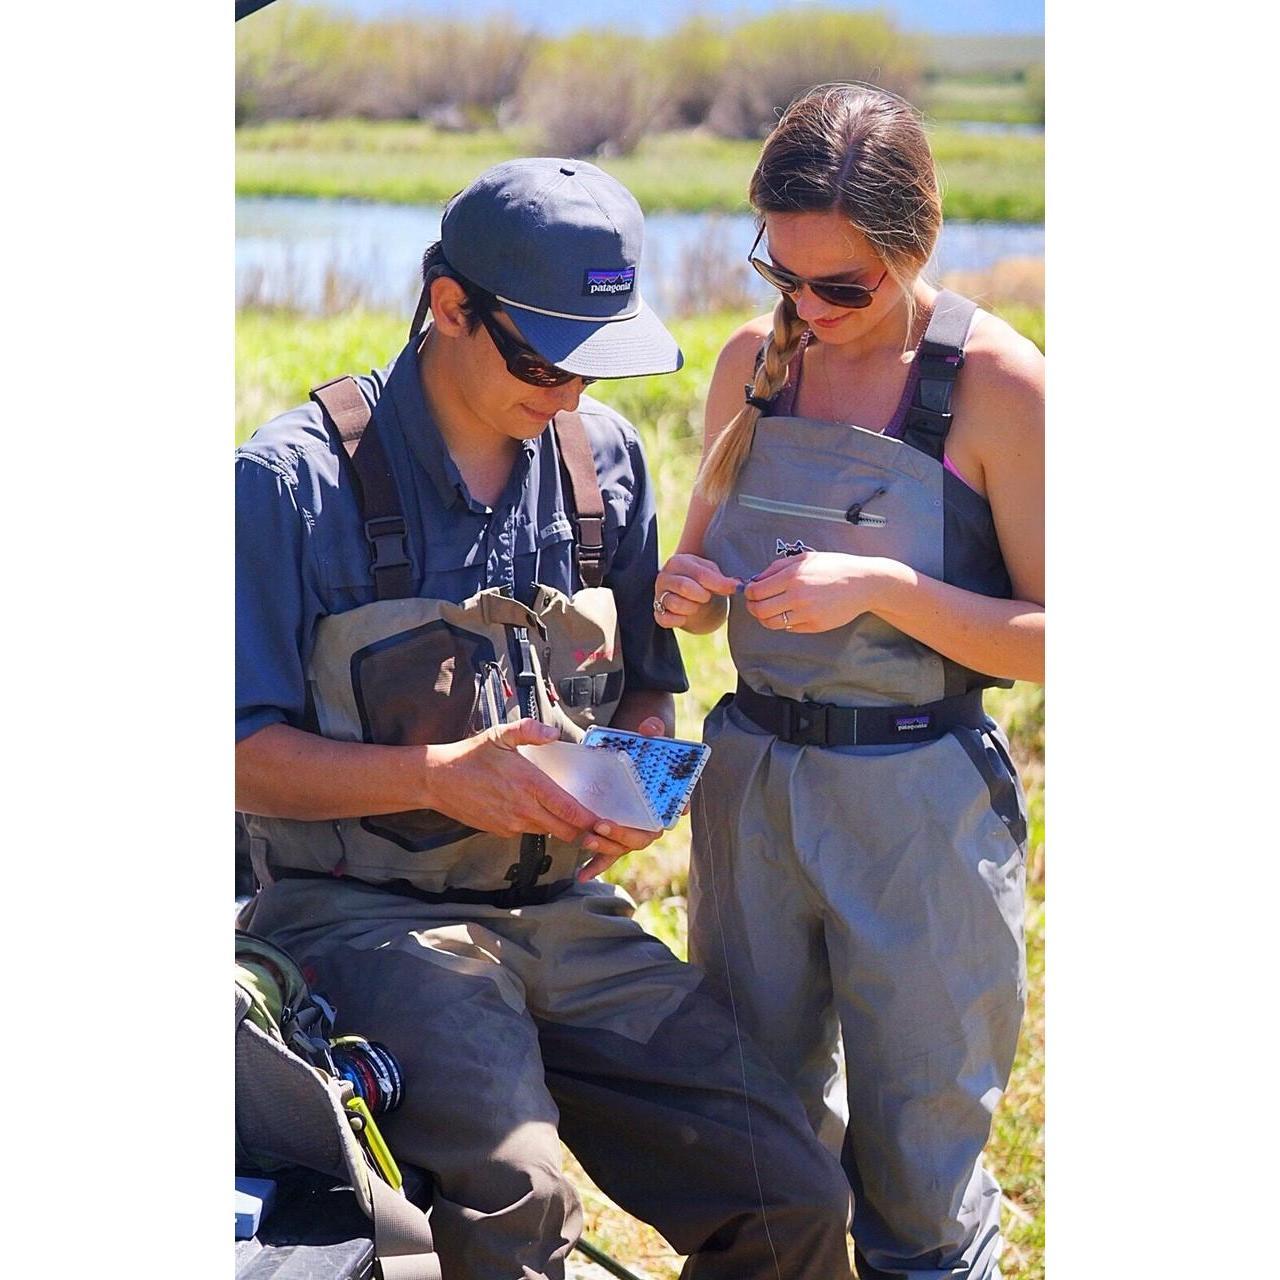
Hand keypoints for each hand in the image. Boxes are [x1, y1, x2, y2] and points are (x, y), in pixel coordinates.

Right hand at [424, 719, 600, 841]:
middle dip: (586, 834)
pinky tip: (538, 813)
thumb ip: (529, 730)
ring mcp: (512, 824)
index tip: (608, 825)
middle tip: (603, 832)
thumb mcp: (500, 734)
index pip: (569, 810)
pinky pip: (528, 832)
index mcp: (529, 784)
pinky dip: (538, 825)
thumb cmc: (471, 756)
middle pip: (565, 830)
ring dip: (563, 829)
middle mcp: (523, 809)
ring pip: (548, 832)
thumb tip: (553, 733)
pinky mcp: (502, 832)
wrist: (437, 780)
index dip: (591, 821)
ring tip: (576, 821)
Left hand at [577, 715, 665, 881]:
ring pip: (626, 846)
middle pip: (646, 834)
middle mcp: (654, 818)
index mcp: (667, 797)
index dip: (675, 812)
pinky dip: (596, 864)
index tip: (667, 814)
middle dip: (625, 834)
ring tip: (588, 840)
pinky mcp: (617, 836)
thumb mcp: (648, 735)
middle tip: (603, 825)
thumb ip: (652, 729)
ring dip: (607, 847)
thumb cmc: (642, 749)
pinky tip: (582, 874)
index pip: (677, 807)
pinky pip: (609, 854)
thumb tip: (650, 727)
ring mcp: (635, 829)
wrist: (629, 756)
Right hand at [653, 553, 739, 629]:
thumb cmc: (702, 583)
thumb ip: (722, 580)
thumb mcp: (712, 575)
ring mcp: (658, 595)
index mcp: (678, 562)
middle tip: (707, 597)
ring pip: (675, 603)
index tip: (733, 589)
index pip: (700, 574)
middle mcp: (664, 577)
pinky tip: (686, 616)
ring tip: (696, 605)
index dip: (719, 584)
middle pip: (685, 587)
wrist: (691, 599)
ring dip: (692, 608)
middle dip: (702, 595)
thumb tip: (736, 586)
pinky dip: (679, 620)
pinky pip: (665, 619)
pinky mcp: (657, 613)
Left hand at [743, 552, 900, 633]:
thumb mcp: (805, 558)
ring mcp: (806, 613)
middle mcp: (797, 596)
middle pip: (759, 610)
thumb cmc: (834, 567)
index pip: (756, 591)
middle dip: (752, 607)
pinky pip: (789, 628)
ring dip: (764, 618)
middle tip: (755, 603)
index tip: (750, 592)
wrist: (863, 583)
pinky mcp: (814, 625)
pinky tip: (790, 613)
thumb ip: (778, 567)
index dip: (748, 593)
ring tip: (769, 611)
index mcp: (792, 576)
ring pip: (771, 623)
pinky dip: (784, 622)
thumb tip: (757, 579)